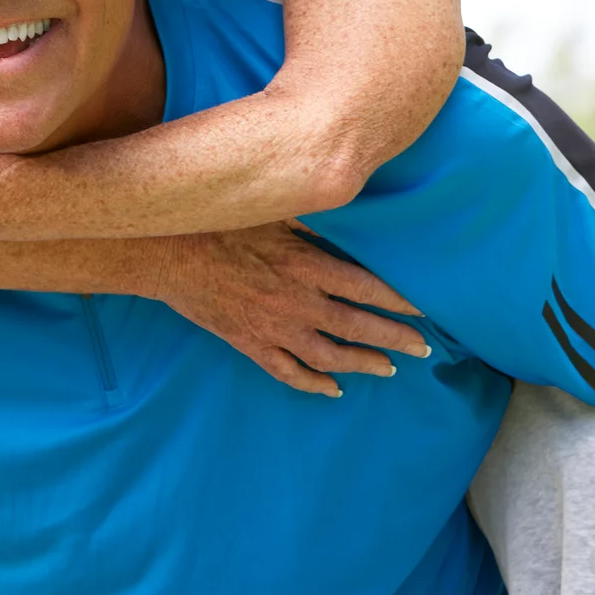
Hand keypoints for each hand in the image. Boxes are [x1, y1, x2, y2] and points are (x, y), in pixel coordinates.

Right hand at [154, 224, 429, 396]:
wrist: (168, 254)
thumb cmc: (220, 224)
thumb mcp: (274, 211)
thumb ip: (314, 218)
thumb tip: (347, 204)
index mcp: (307, 267)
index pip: (368, 288)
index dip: (400, 301)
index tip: (426, 309)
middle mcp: (298, 303)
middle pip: (358, 328)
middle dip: (395, 339)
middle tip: (423, 349)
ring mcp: (275, 329)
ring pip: (330, 357)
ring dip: (363, 365)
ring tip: (389, 370)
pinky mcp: (251, 344)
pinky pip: (288, 372)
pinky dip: (313, 384)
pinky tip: (333, 390)